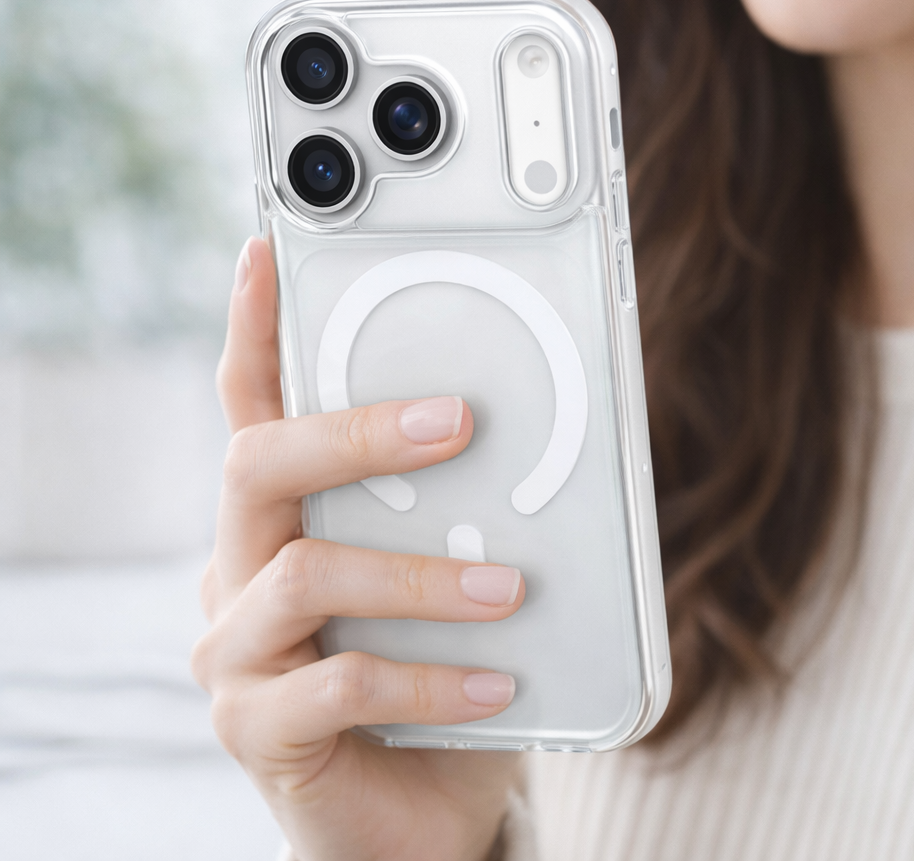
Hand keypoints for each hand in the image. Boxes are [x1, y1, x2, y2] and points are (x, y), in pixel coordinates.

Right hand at [191, 237, 524, 860]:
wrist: (410, 809)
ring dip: (421, 578)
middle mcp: (236, 569)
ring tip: (509, 588)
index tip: (268, 252)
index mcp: (280, 518)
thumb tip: (538, 446)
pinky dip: (430, 679)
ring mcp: (233, 651)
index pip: (251, 406)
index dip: (254, 328)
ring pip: (308, 573)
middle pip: (258, 464)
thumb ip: (457, 515)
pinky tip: (495, 683)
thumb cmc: (430, 671)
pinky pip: (343, 682)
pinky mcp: (255, 727)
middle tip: (453, 421)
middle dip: (355, 432)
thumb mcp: (441, 578)